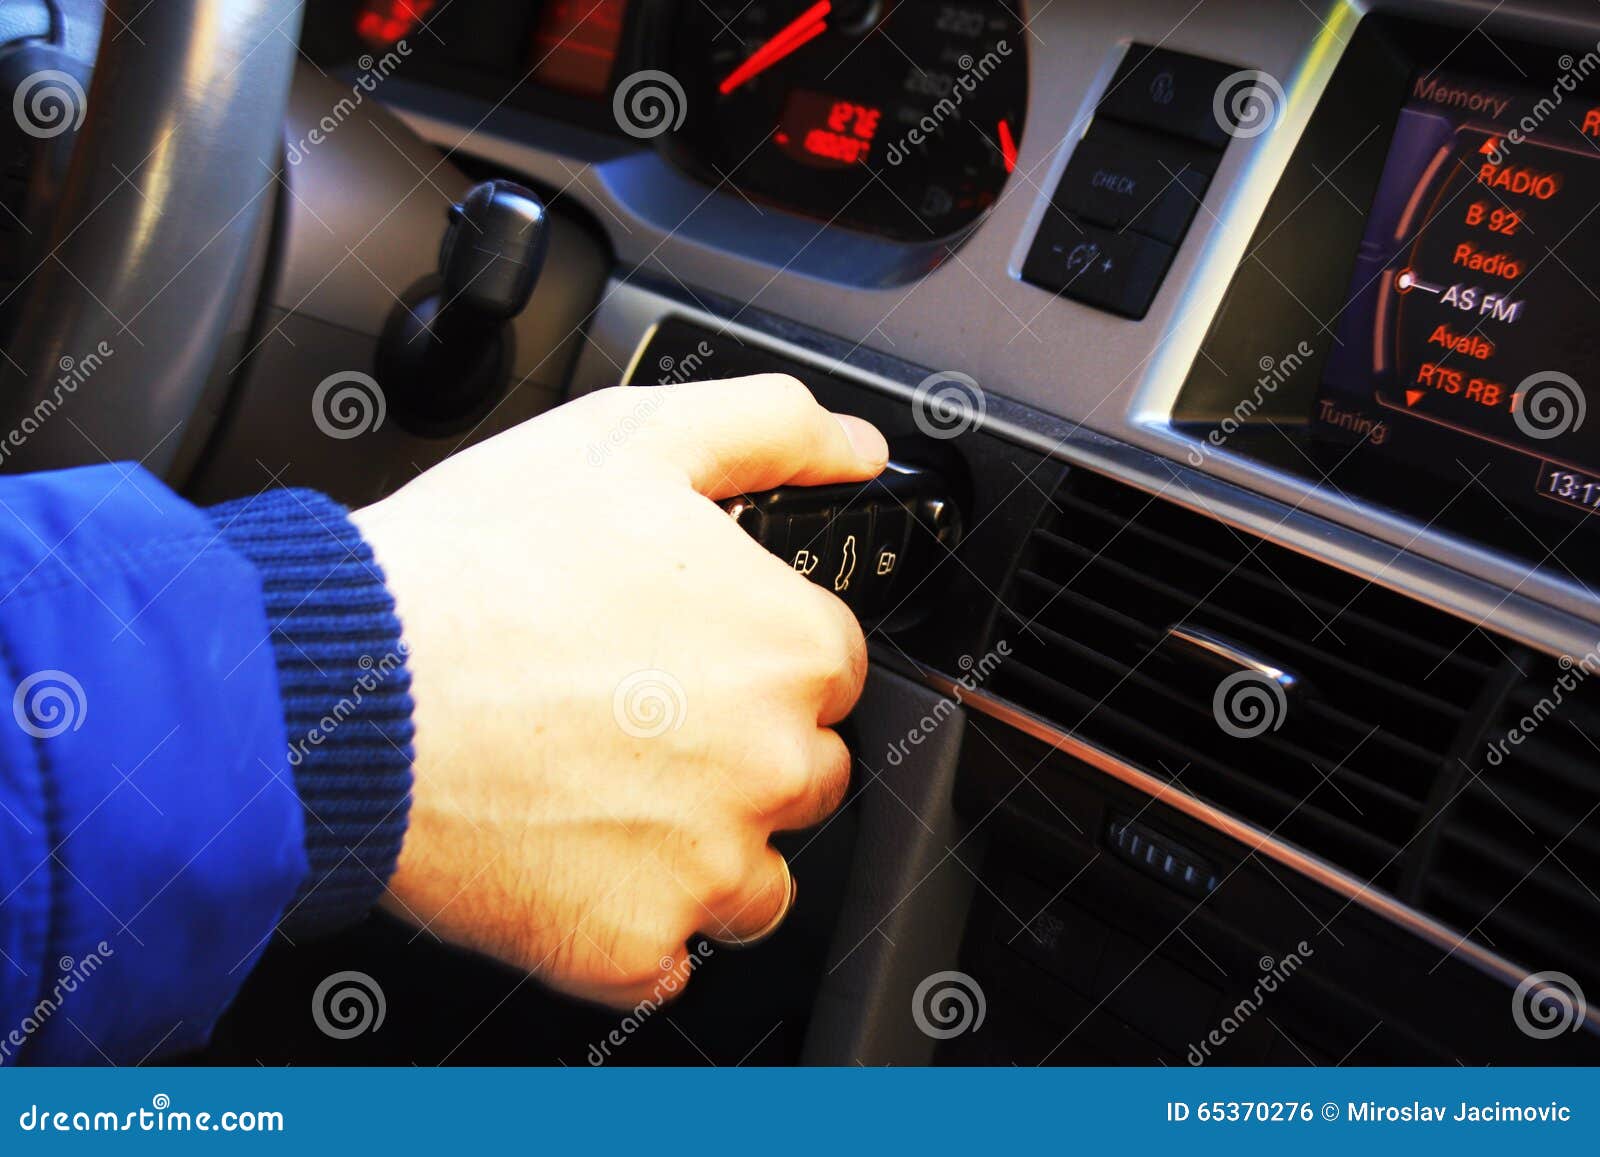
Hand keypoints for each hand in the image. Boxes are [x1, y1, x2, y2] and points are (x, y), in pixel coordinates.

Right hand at [351, 376, 887, 1007]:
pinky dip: (627, 925)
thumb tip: (854, 446)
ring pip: (753, 881)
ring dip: (700, 851)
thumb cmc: (474, 567)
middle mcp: (772, 765)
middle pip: (802, 775)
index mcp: (790, 649)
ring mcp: (705, 868)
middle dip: (740, 752)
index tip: (693, 658)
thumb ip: (770, 428)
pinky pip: (665, 957)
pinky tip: (565, 862)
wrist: (345, 687)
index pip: (829, 670)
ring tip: (600, 797)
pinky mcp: (630, 946)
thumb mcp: (633, 439)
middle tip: (636, 720)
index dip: (759, 657)